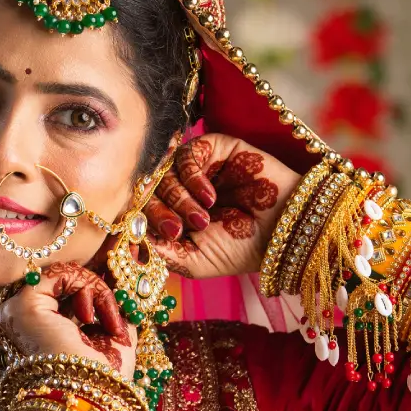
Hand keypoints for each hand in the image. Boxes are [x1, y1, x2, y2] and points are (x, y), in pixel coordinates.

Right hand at [0, 262, 136, 377]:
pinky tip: (93, 318)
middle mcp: (21, 322)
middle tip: (114, 323)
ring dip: (96, 292)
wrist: (94, 402)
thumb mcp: (115, 335)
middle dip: (97, 292)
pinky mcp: (23, 305)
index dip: (94, 292)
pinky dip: (88, 286)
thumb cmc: (104, 379)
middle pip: (64, 283)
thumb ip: (113, 306)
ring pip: (64, 275)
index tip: (118, 314)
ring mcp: (17, 312)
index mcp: (38, 331)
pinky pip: (60, 273)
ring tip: (106, 325)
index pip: (65, 294)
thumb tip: (123, 280)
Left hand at [144, 133, 299, 280]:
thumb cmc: (241, 249)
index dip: (139, 220)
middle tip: (178, 229)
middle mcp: (181, 188)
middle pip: (147, 188)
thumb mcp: (194, 261)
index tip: (148, 235)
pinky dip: (191, 177)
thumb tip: (127, 241)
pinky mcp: (213, 148)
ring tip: (202, 217)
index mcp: (173, 214)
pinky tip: (210, 196)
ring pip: (164, 171)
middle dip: (158, 211)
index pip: (140, 208)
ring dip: (179, 197)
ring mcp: (196, 167)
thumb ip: (160, 252)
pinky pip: (186, 153)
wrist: (283, 229)